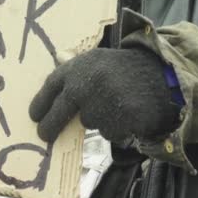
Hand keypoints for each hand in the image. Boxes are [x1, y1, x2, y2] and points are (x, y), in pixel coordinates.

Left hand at [29, 48, 180, 142]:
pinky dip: (116, 128)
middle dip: (49, 126)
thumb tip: (48, 101)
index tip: (34, 116)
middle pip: (59, 112)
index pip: (50, 86)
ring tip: (115, 104)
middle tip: (44, 135)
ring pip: (89, 123)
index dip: (40, 103)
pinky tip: (127, 113)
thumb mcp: (96, 62)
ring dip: (98, 120)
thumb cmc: (124, 69)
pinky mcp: (120, 118)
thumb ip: (74, 76)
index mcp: (79, 66)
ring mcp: (103, 101)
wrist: (163, 73)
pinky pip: (109, 132)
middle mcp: (87, 83)